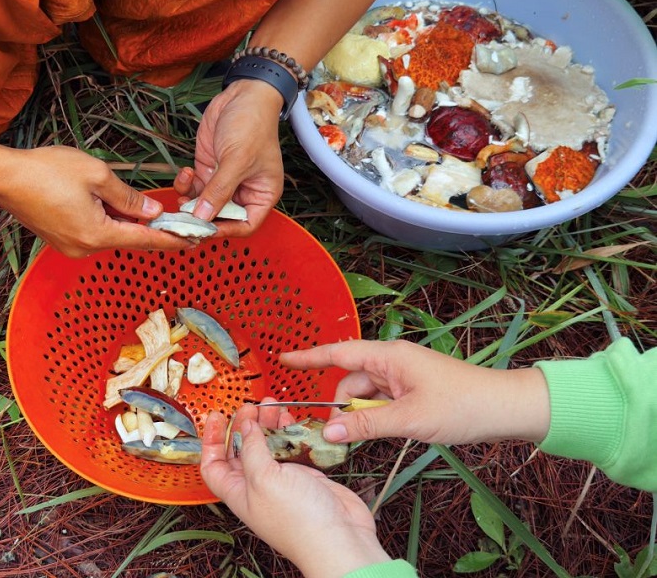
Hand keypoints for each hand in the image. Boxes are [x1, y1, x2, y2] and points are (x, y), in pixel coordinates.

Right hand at [0, 146, 195, 256]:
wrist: (4, 178)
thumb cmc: (47, 172)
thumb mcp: (96, 175)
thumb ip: (128, 196)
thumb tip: (150, 210)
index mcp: (98, 234)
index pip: (145, 240)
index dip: (171, 239)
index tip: (194, 241)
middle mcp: (85, 247)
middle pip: (128, 238)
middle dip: (149, 227)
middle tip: (174, 216)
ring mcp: (71, 246)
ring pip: (110, 234)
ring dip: (125, 220)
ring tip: (135, 202)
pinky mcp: (61, 239)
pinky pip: (94, 232)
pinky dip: (107, 220)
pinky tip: (108, 204)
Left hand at [174, 80, 284, 237]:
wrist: (243, 94)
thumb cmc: (252, 125)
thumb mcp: (237, 160)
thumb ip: (220, 190)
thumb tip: (203, 216)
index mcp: (262, 195)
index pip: (245, 225)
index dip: (225, 231)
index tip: (204, 229)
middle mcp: (243, 192)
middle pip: (220, 218)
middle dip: (200, 217)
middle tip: (182, 218)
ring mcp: (223, 181)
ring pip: (202, 204)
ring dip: (189, 201)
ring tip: (182, 192)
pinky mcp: (208, 169)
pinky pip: (193, 187)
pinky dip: (185, 184)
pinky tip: (185, 172)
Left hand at [200, 402, 390, 577]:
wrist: (339, 538)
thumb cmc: (297, 519)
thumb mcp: (263, 478)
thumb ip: (252, 449)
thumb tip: (246, 426)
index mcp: (238, 492)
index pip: (213, 465)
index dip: (211, 440)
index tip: (216, 416)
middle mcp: (257, 487)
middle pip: (242, 450)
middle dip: (244, 426)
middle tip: (250, 406)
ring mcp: (281, 481)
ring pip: (268, 446)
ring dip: (267, 425)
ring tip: (272, 406)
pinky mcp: (304, 476)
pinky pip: (290, 449)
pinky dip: (289, 432)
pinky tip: (289, 418)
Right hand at [279, 340, 550, 445]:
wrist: (506, 409)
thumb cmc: (462, 406)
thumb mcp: (409, 419)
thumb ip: (366, 425)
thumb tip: (329, 431)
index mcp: (389, 356)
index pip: (339, 353)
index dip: (309, 357)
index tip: (283, 360)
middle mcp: (392, 362)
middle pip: (350, 381)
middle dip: (342, 405)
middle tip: (337, 434)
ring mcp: (403, 378)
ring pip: (365, 396)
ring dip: (362, 415)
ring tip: (371, 436)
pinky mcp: (412, 392)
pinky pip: (381, 403)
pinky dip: (376, 417)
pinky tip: (383, 432)